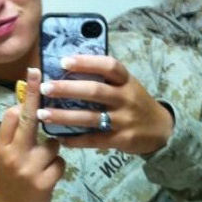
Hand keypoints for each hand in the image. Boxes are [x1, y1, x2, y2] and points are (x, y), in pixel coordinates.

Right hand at [0, 68, 64, 201]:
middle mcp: (13, 155)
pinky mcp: (44, 183)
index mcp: (1, 147)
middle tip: (40, 74)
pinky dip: (58, 167)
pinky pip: (60, 163)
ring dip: (52, 151)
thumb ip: (13, 135)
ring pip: (53, 145)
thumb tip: (23, 106)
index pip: (12, 116)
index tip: (32, 74)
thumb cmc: (9, 178)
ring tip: (42, 164)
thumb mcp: (4, 156)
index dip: (25, 97)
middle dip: (36, 96)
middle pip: (29, 121)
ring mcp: (28, 169)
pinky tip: (48, 175)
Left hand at [37, 55, 173, 153]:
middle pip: (95, 91)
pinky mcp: (121, 139)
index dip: (86, 62)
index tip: (64, 61)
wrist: (159, 129)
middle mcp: (126, 98)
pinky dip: (76, 140)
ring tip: (42, 114)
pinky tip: (60, 138)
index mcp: (126, 81)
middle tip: (45, 88)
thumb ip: (105, 78)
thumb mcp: (127, 85)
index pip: (109, 66)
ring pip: (91, 117)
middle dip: (67, 89)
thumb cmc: (135, 102)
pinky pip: (94, 139)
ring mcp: (124, 120)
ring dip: (64, 116)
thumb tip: (69, 66)